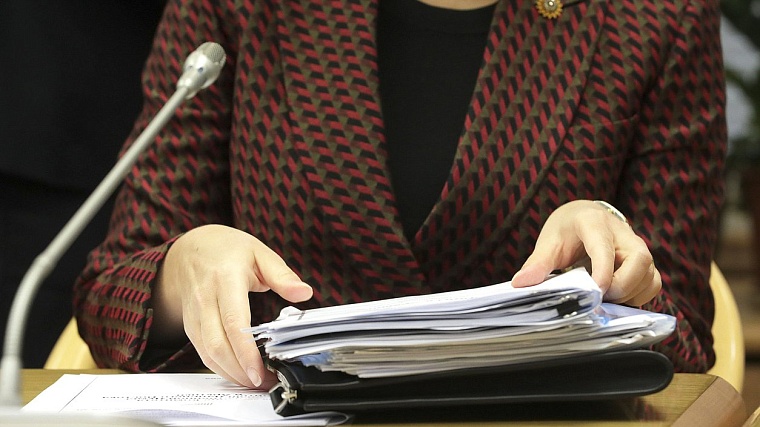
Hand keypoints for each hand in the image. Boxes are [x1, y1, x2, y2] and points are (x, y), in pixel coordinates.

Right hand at [153, 224, 312, 388]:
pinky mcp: (190, 326)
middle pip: (218, 345)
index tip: (262, 371)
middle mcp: (205, 299)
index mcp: (225, 279)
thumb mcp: (259, 252)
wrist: (190, 249)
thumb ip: (282, 275)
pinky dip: (220, 368)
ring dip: (231, 374)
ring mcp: (194, 315)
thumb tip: (305, 293)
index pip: (234, 323)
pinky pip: (203, 352)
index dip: (246, 352)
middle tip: (265, 384)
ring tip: (256, 383)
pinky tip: (239, 374)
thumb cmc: (228, 249)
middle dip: (240, 371)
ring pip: (208, 353)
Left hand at [510, 200, 660, 305]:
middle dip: (622, 286)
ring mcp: (638, 248)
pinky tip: (616, 298)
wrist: (584, 217)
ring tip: (604, 298)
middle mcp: (623, 234)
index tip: (595, 292)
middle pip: (639, 262)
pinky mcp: (645, 263)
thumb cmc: (567, 230)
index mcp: (595, 223)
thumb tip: (520, 283)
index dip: (603, 271)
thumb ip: (537, 263)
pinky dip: (638, 297)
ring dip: (629, 295)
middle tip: (598, 298)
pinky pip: (653, 284)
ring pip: (649, 276)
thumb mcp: (549, 243)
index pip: (604, 248)